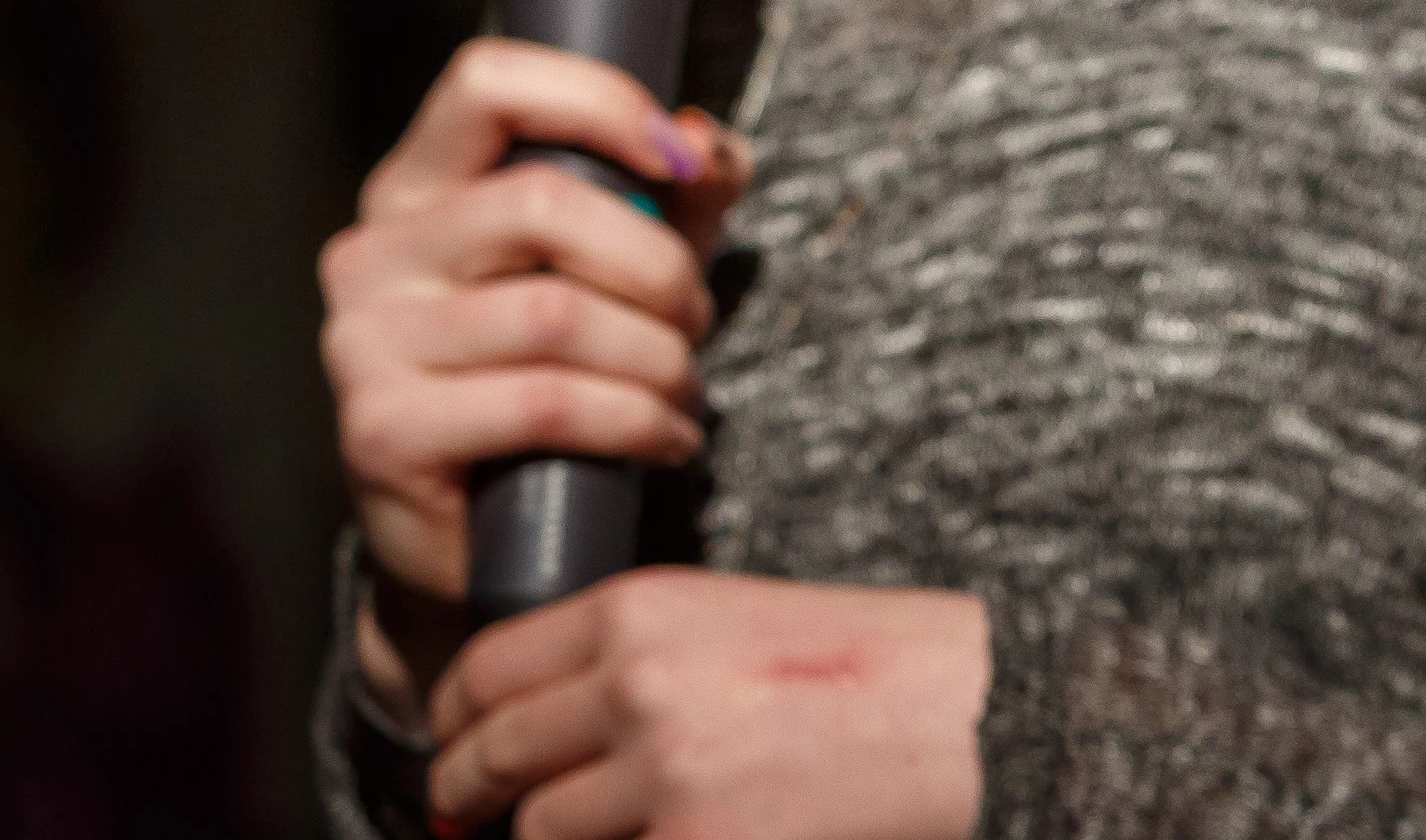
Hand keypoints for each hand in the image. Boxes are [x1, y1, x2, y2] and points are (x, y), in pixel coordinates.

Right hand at [317, 38, 752, 709]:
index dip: (597, 100)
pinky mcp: (382, 431)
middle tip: (696, 318)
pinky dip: (635, 419)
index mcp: (420, 187)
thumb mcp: (628, 263)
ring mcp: (364, 343)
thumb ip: (678, 190)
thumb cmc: (559, 372)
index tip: (676, 158)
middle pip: (544, 203)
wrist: (483, 537)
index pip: (487, 81)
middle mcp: (373, 252)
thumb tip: (706, 140)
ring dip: (659, 355)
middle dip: (657, 264)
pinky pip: (544, 402)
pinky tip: (667, 438)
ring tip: (685, 388)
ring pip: (556, 313)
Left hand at [427, 569, 985, 839]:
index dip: (453, 718)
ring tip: (593, 828)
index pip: (484, 668)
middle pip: (489, 756)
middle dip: (466, 795)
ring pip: (537, 831)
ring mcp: (662, 775)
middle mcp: (636, 684)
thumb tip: (534, 726)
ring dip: (547, 839)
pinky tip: (661, 833)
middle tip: (465, 812)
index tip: (454, 741)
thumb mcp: (732, 621)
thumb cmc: (870, 666)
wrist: (972, 712)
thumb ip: (633, 656)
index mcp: (642, 609)